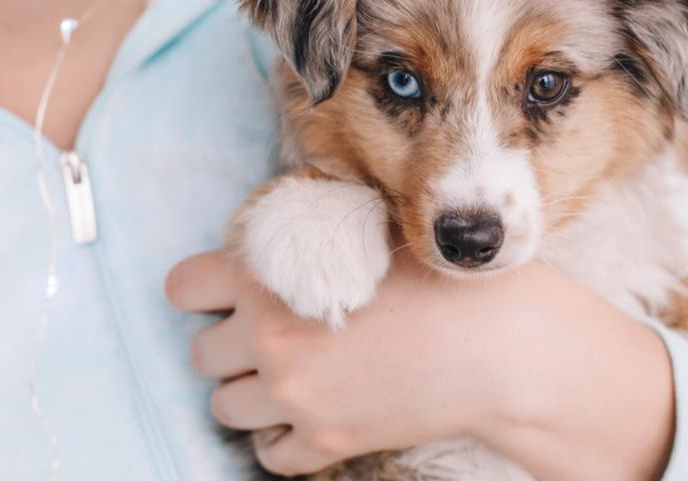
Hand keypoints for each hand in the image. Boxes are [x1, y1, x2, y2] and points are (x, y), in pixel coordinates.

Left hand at [166, 250, 674, 480]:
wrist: (503, 344)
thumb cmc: (445, 277)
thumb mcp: (371, 231)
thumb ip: (308, 236)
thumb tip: (272, 240)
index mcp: (272, 277)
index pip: (183, 285)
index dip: (203, 288)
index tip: (224, 295)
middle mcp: (270, 339)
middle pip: (201, 352)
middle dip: (233, 344)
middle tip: (276, 335)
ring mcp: (295, 398)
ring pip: (225, 407)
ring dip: (252, 392)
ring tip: (292, 377)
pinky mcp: (326, 443)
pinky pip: (267, 455)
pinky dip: (281, 439)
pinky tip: (310, 415)